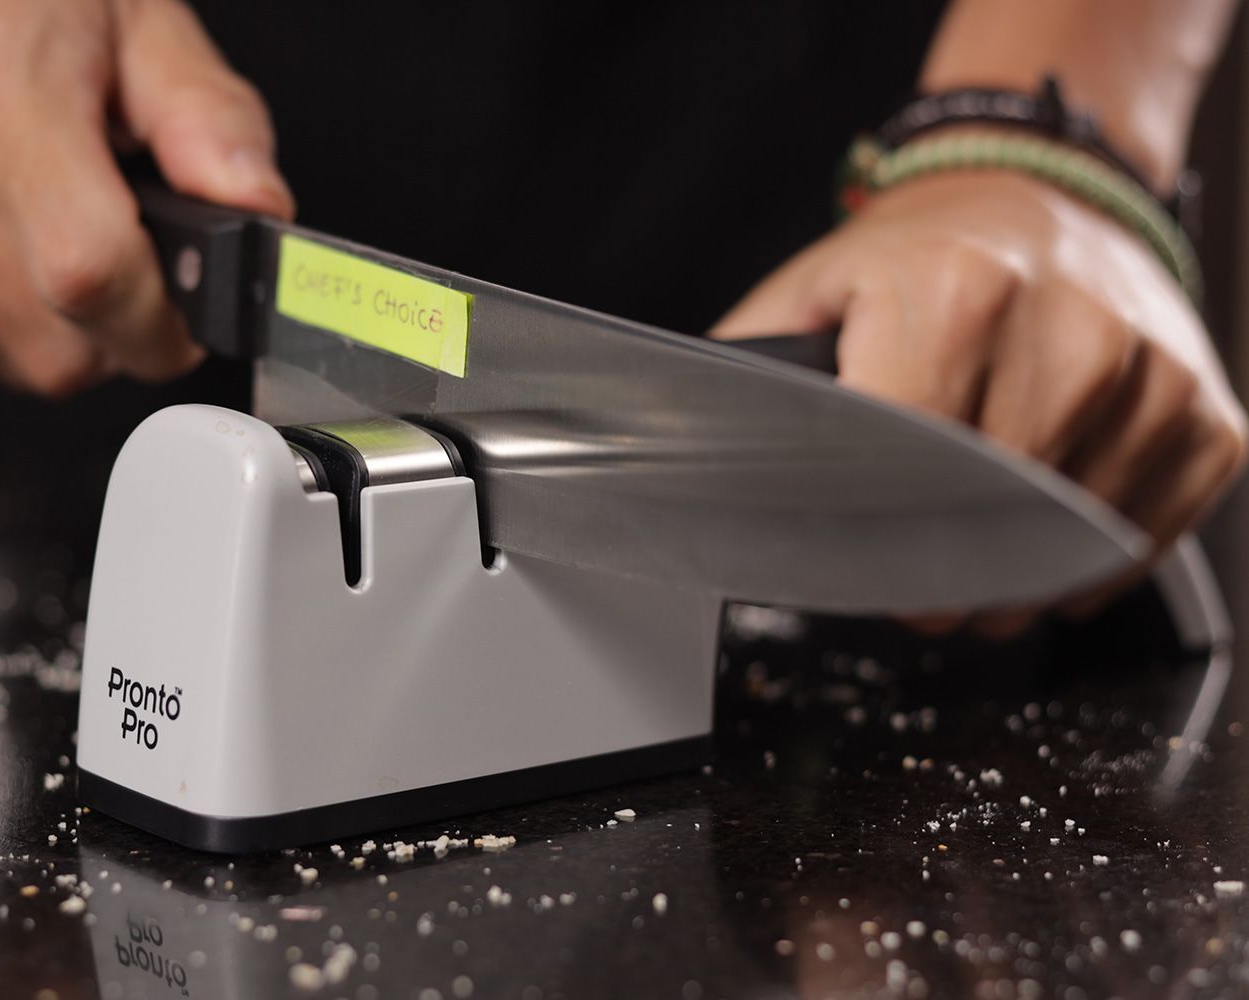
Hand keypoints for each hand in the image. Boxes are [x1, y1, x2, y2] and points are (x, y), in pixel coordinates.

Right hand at [0, 0, 292, 396]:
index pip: (90, 274)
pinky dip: (0, 304)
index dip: (161, 322)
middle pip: (52, 342)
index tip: (191, 315)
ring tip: (64, 217)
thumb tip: (259, 213)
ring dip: (62, 320)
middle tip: (135, 251)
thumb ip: (213, 123)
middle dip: (121, 327)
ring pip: (8, 352)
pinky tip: (5, 225)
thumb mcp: (147, 21)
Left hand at [712, 170, 1247, 630]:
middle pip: (988, 526)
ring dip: (1009, 582)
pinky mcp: (1209, 419)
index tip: (861, 569)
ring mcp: (1151, 381)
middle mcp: (1070, 336)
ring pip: (1065, 552)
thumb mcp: (810, 294)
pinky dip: (1085, 567)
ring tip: (973, 546)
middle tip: (908, 575)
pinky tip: (1044, 536)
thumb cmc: (919, 259)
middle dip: (936, 577)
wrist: (1044, 199)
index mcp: (956, 301)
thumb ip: (747, 380)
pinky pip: (1144, 543)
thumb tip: (666, 454)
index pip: (909, 475)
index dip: (876, 543)